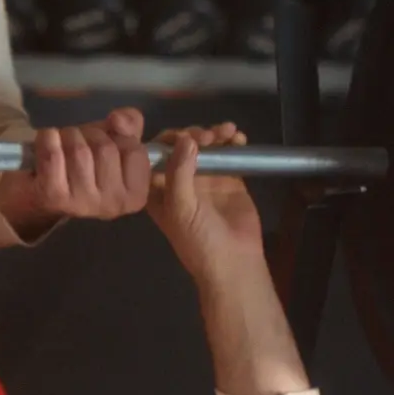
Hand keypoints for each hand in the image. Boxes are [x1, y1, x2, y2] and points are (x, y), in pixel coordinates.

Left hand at [0, 107, 152, 229]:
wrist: (37, 194)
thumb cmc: (82, 167)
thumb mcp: (114, 144)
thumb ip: (130, 126)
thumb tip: (119, 118)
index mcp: (134, 196)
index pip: (135, 150)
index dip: (117, 137)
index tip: (102, 145)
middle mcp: (112, 205)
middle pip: (106, 147)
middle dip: (89, 135)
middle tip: (78, 144)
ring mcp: (82, 202)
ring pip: (80, 149)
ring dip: (68, 136)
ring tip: (62, 146)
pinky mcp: (53, 196)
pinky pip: (53, 154)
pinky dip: (47, 138)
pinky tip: (46, 143)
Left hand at [145, 123, 263, 280]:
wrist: (234, 262)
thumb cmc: (198, 240)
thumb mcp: (181, 208)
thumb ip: (179, 173)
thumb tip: (186, 138)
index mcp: (157, 189)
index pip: (154, 155)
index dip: (166, 140)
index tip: (183, 135)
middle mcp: (178, 181)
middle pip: (181, 146)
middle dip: (193, 134)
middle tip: (208, 135)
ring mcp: (204, 178)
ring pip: (205, 146)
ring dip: (215, 134)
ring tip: (228, 132)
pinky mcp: (228, 179)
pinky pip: (228, 154)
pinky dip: (232, 143)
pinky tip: (238, 138)